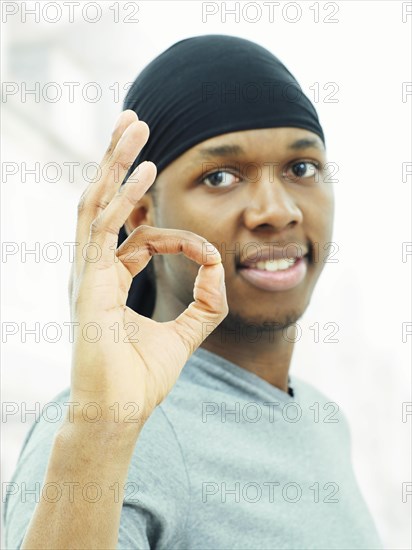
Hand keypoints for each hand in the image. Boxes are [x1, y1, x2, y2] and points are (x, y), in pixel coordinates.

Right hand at [65, 110, 227, 437]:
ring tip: (134, 124)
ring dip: (115, 161)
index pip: (140, 238)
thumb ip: (206, 303)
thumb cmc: (143, 379)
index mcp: (111, 279)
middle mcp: (94, 269)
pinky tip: (143, 166)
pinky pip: (102, 227)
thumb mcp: (186, 334)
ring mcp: (86, 273)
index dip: (174, 236)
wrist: (120, 414)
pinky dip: (122, 195)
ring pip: (97, 201)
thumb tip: (221, 268)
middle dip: (119, 160)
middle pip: (106, 202)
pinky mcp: (87, 282)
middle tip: (135, 122)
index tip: (207, 254)